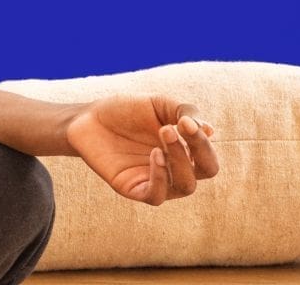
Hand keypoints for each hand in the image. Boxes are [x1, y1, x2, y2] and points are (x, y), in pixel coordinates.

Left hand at [66, 94, 218, 205]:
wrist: (89, 117)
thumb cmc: (126, 111)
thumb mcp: (158, 104)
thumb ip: (185, 112)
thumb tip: (210, 130)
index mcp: (186, 149)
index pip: (208, 155)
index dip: (203, 141)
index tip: (184, 121)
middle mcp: (176, 168)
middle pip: (206, 172)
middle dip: (198, 150)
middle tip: (169, 129)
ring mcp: (157, 180)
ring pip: (185, 186)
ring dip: (179, 161)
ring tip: (162, 135)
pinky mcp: (135, 188)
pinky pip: (157, 196)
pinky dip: (161, 178)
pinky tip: (155, 155)